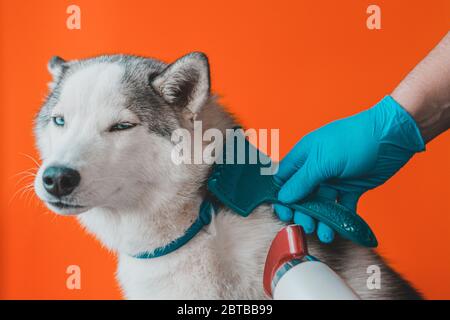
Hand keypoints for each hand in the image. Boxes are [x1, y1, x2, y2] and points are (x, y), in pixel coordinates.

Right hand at [274, 96, 424, 242]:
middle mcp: (317, 168)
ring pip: (321, 204)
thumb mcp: (323, 160)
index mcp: (305, 156)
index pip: (284, 179)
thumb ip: (302, 180)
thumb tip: (283, 197)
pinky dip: (340, 219)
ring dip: (321, 220)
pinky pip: (342, 207)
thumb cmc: (354, 139)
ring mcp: (334, 179)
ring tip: (324, 233)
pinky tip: (339, 229)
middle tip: (307, 225)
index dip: (282, 197)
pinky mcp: (351, 188)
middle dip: (303, 212)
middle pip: (302, 196)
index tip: (284, 213)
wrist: (392, 136)